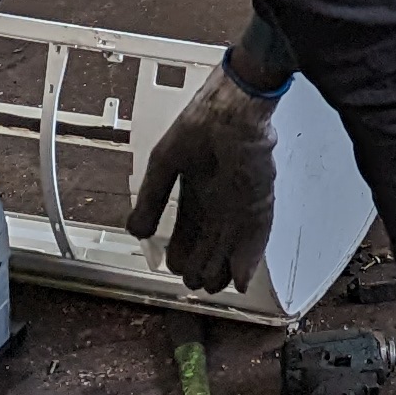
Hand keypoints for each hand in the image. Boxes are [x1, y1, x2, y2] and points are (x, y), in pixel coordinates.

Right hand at [130, 64, 279, 293]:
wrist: (233, 109)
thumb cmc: (201, 125)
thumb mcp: (164, 163)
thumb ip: (151, 199)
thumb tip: (136, 231)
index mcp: (195, 191)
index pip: (187, 231)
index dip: (180, 251)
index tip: (173, 265)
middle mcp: (218, 202)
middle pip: (209, 245)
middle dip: (200, 266)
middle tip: (193, 282)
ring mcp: (240, 204)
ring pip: (231, 248)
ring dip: (221, 269)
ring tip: (209, 285)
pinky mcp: (260, 203)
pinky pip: (255, 238)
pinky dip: (247, 261)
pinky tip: (239, 280)